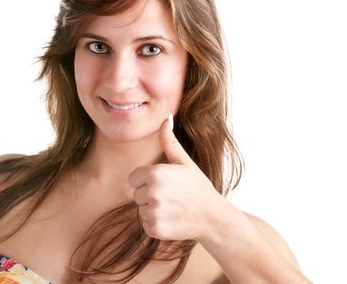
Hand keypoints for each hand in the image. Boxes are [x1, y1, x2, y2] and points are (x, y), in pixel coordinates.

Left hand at [128, 114, 221, 240]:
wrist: (212, 216)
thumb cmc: (197, 186)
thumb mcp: (184, 162)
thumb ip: (169, 141)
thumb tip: (166, 118)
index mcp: (155, 173)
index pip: (134, 178)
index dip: (147, 180)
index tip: (165, 183)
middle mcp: (152, 193)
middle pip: (136, 194)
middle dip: (150, 195)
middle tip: (171, 195)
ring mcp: (153, 212)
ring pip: (140, 209)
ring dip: (153, 209)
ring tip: (173, 207)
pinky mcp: (155, 229)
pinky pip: (146, 224)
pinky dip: (156, 224)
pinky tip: (172, 219)